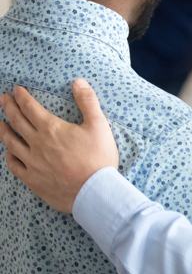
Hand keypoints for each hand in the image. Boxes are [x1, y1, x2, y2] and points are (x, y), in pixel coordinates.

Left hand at [0, 78, 118, 211]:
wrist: (94, 192)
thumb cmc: (98, 158)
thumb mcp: (99, 125)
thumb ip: (88, 101)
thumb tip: (78, 82)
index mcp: (51, 129)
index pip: (30, 108)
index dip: (21, 97)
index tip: (16, 90)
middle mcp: (37, 144)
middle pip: (17, 122)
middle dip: (9, 108)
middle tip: (3, 99)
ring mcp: (32, 163)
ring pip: (11, 143)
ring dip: (4, 131)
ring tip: (0, 124)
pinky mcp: (33, 180)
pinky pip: (14, 166)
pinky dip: (9, 157)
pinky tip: (8, 154)